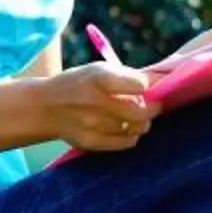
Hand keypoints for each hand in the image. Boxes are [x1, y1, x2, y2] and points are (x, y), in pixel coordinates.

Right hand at [34, 61, 154, 151]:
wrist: (45, 107)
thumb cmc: (80, 84)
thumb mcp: (99, 70)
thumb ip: (131, 76)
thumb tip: (166, 79)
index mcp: (98, 78)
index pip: (140, 85)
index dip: (145, 86)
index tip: (141, 86)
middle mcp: (94, 101)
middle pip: (142, 111)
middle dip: (152, 108)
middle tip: (151, 105)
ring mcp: (92, 124)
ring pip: (138, 128)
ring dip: (142, 122)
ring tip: (134, 115)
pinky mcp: (91, 142)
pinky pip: (128, 142)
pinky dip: (132, 135)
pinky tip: (125, 127)